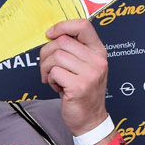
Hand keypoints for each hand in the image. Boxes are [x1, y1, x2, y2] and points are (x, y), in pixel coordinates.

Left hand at [38, 19, 109, 137]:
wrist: (90, 119)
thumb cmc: (83, 92)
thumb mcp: (84, 67)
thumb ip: (73, 51)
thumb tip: (50, 36)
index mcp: (99, 51)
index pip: (83, 25)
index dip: (62, 26)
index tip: (50, 34)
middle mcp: (97, 60)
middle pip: (62, 42)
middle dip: (46, 53)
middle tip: (46, 67)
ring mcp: (90, 73)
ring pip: (56, 57)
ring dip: (47, 68)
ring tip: (52, 79)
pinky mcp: (79, 86)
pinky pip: (54, 73)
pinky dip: (49, 80)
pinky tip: (57, 87)